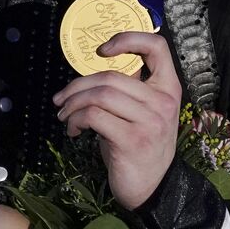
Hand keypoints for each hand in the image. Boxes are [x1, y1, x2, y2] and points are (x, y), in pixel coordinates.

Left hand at [52, 31, 181, 209]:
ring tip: (64, 116)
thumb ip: (126, 91)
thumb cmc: (139, 147)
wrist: (152, 189)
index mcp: (168, 88)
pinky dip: (76, 120)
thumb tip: (87, 74)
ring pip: (100, 95)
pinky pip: (94, 117)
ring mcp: (150, 121)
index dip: (128, 39)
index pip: (157, 47)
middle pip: (111, 76)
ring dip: (73, 104)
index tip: (102, 50)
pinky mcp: (133, 140)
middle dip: (77, 86)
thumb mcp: (140, 114)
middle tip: (61, 100)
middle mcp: (163, 101)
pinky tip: (74, 131)